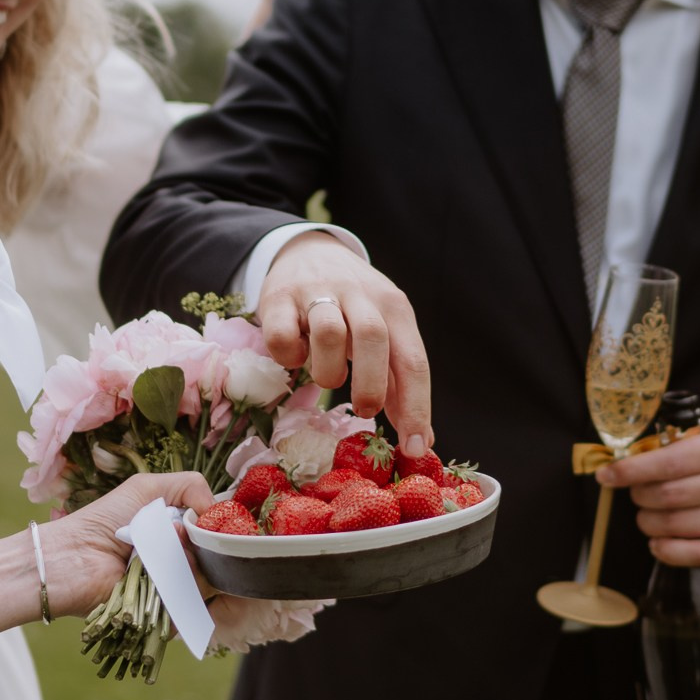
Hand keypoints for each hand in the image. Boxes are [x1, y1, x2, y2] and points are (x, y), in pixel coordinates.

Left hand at [39, 469, 215, 616]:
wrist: (74, 558)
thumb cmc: (104, 520)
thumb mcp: (147, 488)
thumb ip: (189, 486)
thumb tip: (216, 509)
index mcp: (178, 533)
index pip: (217, 534)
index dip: (219, 527)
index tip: (210, 520)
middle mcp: (180, 561)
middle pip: (218, 559)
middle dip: (203, 544)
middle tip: (174, 533)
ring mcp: (174, 588)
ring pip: (207, 581)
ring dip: (189, 564)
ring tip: (159, 553)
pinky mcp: (166, 613)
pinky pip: (190, 606)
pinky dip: (180, 589)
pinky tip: (158, 577)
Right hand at [257, 232, 433, 454]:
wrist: (309, 253)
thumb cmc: (353, 308)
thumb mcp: (384, 336)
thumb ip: (398, 385)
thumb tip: (420, 440)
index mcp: (394, 308)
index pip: (413, 360)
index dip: (417, 408)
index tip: (415, 447)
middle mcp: (360, 295)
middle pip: (373, 338)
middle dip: (371, 385)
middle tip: (365, 411)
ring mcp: (318, 292)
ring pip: (329, 331)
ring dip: (329, 370)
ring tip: (329, 379)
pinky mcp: (279, 297)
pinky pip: (281, 334)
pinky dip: (288, 356)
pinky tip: (295, 357)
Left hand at [599, 427, 699, 566]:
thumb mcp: (693, 443)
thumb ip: (660, 450)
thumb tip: (615, 466)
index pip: (670, 462)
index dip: (632, 470)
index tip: (606, 476)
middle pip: (670, 495)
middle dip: (640, 496)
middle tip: (636, 494)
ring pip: (677, 524)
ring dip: (649, 522)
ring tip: (648, 515)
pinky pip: (696, 554)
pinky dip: (667, 550)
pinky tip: (657, 541)